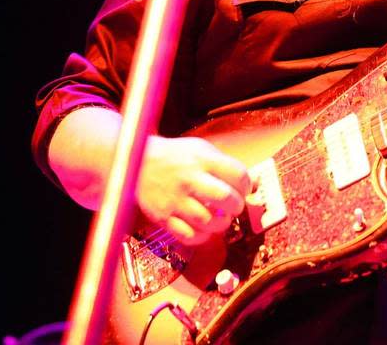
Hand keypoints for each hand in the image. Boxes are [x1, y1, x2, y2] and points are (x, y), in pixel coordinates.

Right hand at [137, 135, 251, 245]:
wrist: (136, 162)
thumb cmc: (173, 157)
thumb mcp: (200, 149)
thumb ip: (223, 164)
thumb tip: (250, 182)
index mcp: (202, 160)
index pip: (237, 174)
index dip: (246, 186)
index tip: (244, 190)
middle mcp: (189, 179)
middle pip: (225, 198)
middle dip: (237, 206)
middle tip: (235, 207)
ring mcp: (175, 199)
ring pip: (208, 220)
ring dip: (221, 224)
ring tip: (221, 219)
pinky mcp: (163, 217)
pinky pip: (188, 235)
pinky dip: (202, 237)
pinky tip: (204, 229)